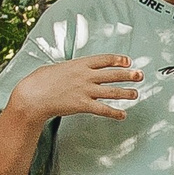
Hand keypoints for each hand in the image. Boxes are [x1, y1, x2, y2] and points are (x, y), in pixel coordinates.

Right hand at [9, 54, 141, 121]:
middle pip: (113, 74)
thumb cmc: (40, 81)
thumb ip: (69, 68)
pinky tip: (123, 115)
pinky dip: (114, 112)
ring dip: (126, 93)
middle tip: (140, 75)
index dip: (118, 60)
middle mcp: (86, 76)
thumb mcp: (57, 68)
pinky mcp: (82, 105)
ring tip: (136, 94)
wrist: (33, 96)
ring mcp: (85, 90)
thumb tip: (71, 69)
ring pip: (112, 92)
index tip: (128, 61)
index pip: (104, 59)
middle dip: (128, 75)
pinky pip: (103, 109)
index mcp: (80, 64)